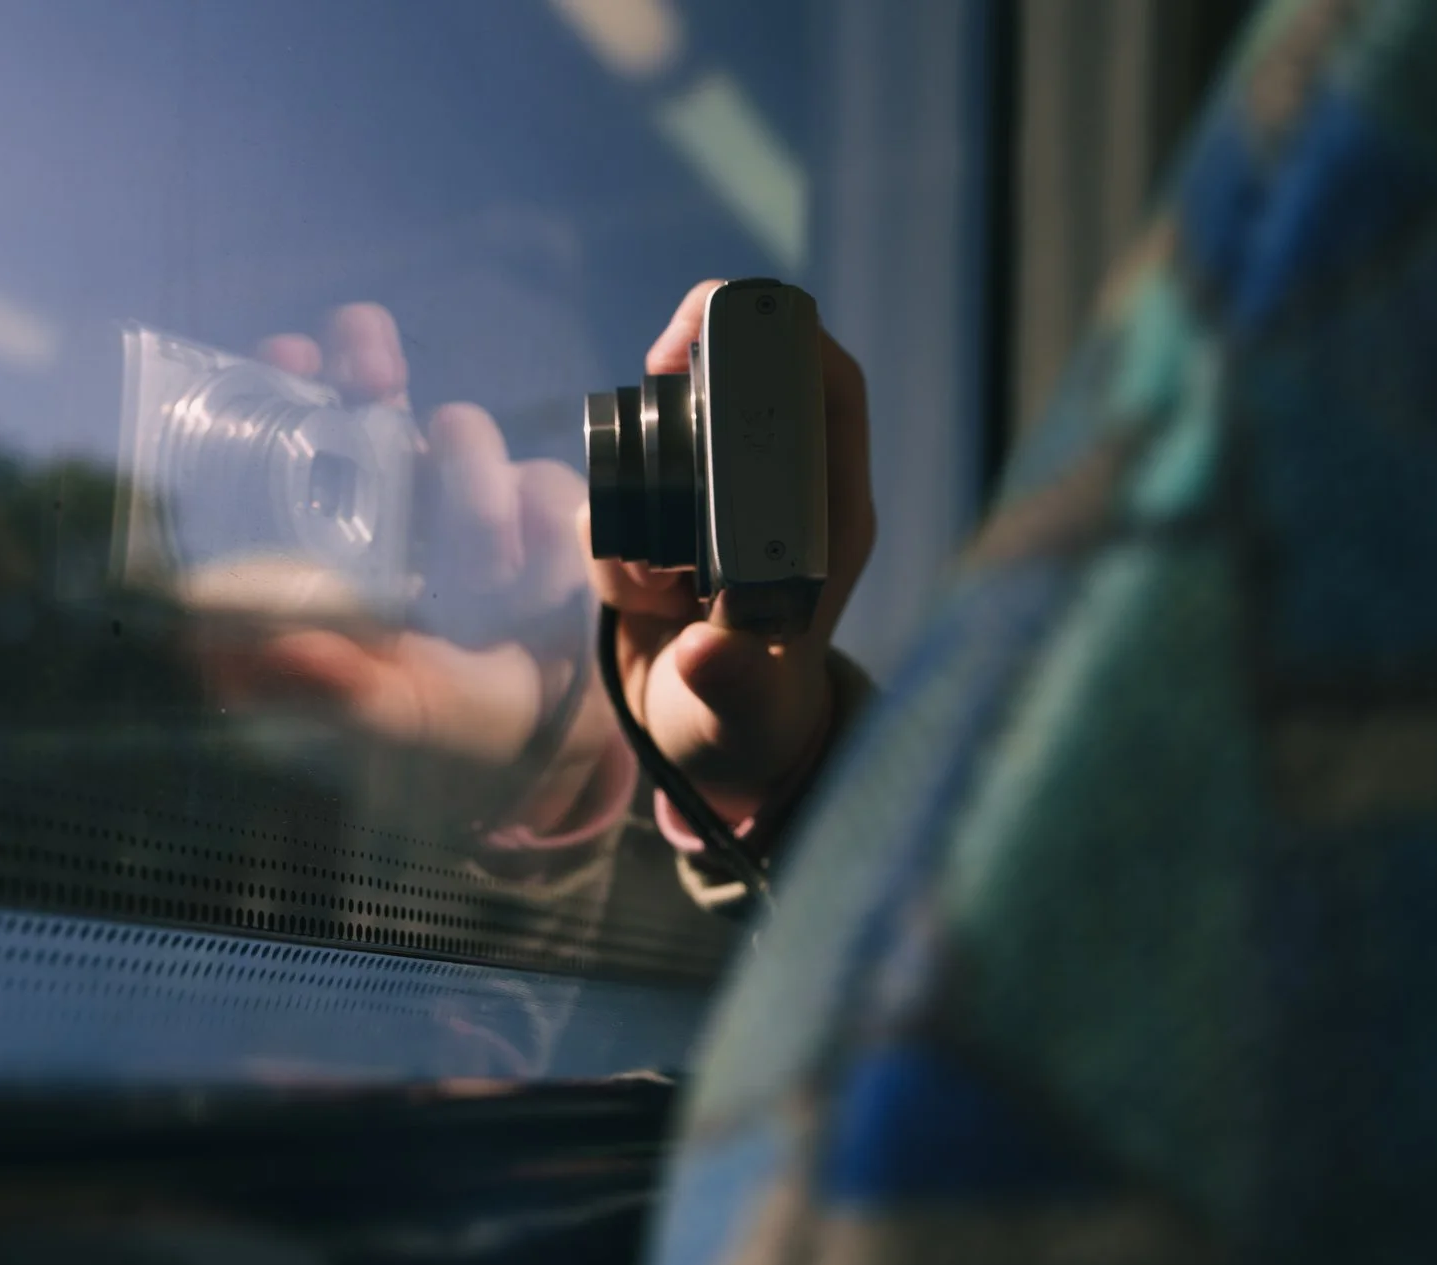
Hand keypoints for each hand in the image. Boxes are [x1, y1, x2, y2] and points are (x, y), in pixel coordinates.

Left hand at [196, 303, 619, 831]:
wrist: (559, 743)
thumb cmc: (448, 733)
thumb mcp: (385, 716)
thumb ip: (328, 685)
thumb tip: (244, 648)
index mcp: (329, 542)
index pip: (287, 437)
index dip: (275, 384)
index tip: (293, 364)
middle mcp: (388, 505)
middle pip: (360, 383)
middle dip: (364, 356)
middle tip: (373, 376)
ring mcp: (463, 498)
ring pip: (457, 431)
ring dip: (476, 488)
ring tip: (496, 574)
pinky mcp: (538, 506)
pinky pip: (540, 479)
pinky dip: (542, 524)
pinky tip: (543, 582)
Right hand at [591, 280, 875, 825]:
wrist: (712, 752)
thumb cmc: (752, 729)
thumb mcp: (746, 715)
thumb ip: (733, 684)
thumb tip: (706, 649)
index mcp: (829, 519)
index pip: (829, 389)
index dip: (781, 340)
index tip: (705, 350)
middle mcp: (779, 500)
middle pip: (743, 386)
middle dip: (686, 394)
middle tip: (649, 421)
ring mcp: (717, 511)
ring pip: (668, 441)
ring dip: (634, 492)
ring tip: (652, 587)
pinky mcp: (663, 531)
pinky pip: (621, 497)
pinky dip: (607, 541)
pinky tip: (637, 605)